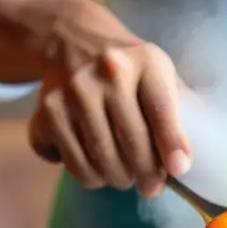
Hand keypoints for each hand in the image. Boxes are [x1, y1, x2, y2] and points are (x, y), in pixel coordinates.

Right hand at [27, 0, 191, 197]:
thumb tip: (179, 165)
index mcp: (146, 61)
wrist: (73, 41)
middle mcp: (107, 72)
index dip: (171, 143)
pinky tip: (95, 166)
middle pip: (132, 142)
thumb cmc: (129, 69)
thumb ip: (173, 113)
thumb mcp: (158, 74)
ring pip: (101, 160)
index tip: (178, 170)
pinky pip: (73, 163)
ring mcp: (74, 91)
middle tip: (150, 185)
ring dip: (117, 178)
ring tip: (124, 176)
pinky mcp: (47, 111)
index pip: (161, 109)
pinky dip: (88, 175)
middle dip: (145, 174)